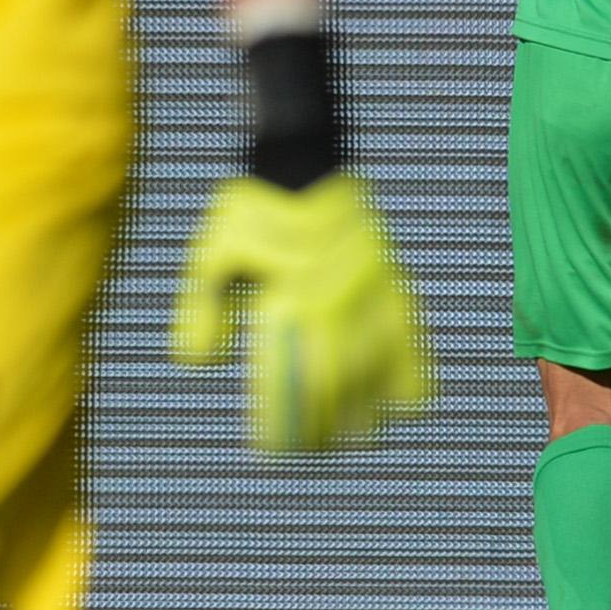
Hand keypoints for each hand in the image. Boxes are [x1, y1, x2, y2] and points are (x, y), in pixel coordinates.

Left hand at [173, 172, 434, 452]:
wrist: (302, 160)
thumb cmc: (247, 215)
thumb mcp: (208, 253)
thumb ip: (199, 307)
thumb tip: (199, 364)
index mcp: (288, 288)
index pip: (288, 376)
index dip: (282, 421)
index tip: (271, 449)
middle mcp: (334, 290)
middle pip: (334, 380)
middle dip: (321, 425)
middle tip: (307, 449)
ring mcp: (371, 285)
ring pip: (376, 365)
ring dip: (364, 411)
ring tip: (349, 441)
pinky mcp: (395, 279)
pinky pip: (411, 337)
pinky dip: (409, 374)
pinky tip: (397, 409)